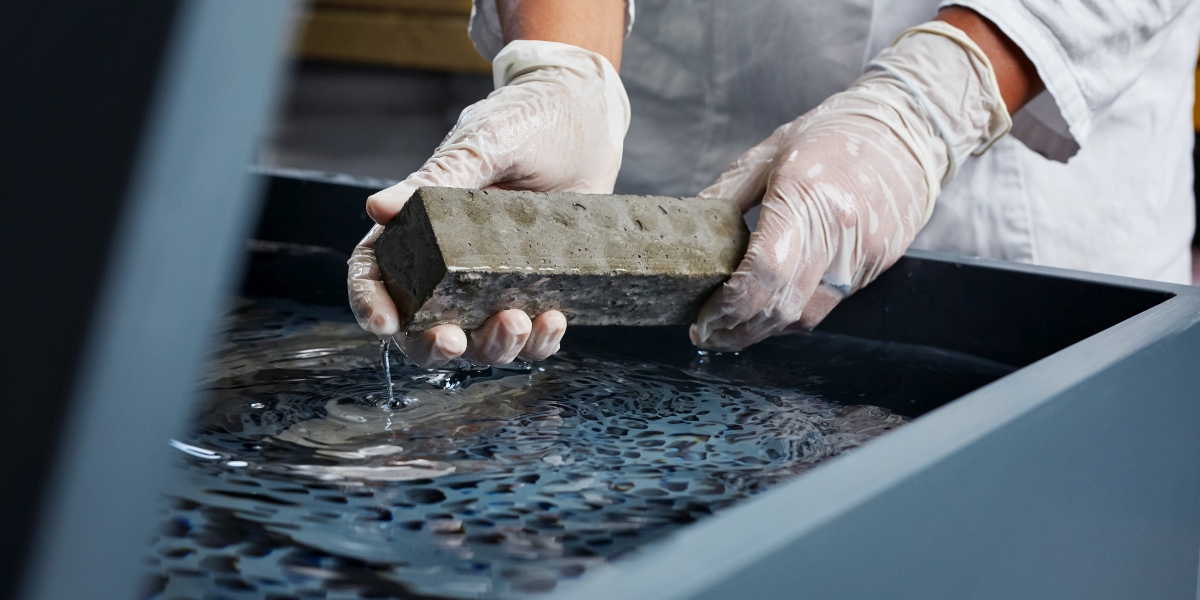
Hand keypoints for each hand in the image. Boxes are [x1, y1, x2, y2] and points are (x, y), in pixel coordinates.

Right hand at [348, 40, 628, 367]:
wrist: (589, 117)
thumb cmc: (526, 119)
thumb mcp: (482, 143)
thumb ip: (434, 181)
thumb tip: (378, 208)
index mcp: (420, 225)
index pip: (376, 273)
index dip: (371, 304)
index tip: (385, 325)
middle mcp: (452, 262)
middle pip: (424, 325)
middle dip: (434, 346)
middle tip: (455, 340)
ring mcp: (496, 279)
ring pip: (480, 340)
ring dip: (494, 346)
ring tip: (519, 321)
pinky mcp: (540, 286)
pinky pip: (533, 334)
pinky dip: (540, 341)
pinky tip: (554, 319)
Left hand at [691, 22, 1010, 350]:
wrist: (907, 130)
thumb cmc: (832, 134)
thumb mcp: (769, 153)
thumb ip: (726, 195)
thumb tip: (687, 231)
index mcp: (805, 197)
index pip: (763, 271)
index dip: (729, 306)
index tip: (702, 318)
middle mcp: (838, 233)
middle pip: (782, 306)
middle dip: (738, 331)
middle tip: (707, 333)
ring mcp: (861, 255)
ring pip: (805, 316)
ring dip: (764, 331)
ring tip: (732, 328)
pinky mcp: (875, 266)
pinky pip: (827, 306)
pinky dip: (793, 315)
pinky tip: (770, 309)